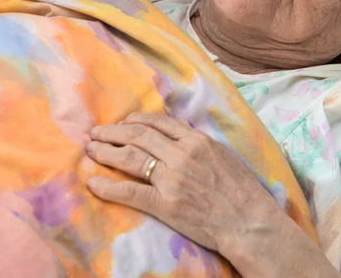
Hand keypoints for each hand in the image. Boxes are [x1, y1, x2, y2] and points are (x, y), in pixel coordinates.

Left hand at [85, 113, 283, 253]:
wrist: (249, 221)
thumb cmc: (241, 189)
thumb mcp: (222, 154)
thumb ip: (197, 143)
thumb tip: (175, 135)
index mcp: (196, 140)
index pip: (157, 123)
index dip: (135, 120)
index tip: (123, 122)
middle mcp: (181, 154)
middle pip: (138, 136)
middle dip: (113, 132)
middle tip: (96, 134)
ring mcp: (172, 179)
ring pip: (130, 158)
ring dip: (106, 152)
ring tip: (91, 150)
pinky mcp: (165, 204)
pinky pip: (131, 193)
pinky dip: (109, 187)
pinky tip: (94, 183)